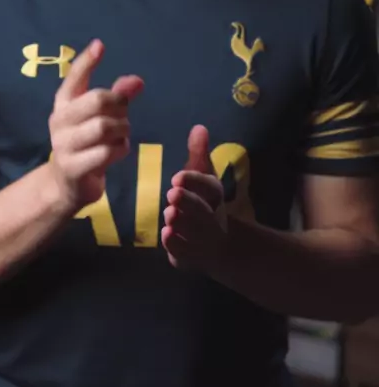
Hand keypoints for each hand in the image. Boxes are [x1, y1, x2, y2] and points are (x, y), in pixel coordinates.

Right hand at [48, 39, 143, 213]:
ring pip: (104, 127)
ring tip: (122, 135)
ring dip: (122, 129)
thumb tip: (138, 81)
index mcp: (64, 103)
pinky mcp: (73, 167)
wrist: (67, 184)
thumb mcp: (100, 118)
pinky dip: (120, 150)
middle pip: (97, 100)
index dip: (87, 62)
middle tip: (124, 114)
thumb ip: (118, 97)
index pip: (74, 77)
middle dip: (119, 105)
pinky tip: (118, 151)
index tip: (100, 45)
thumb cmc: (87, 144)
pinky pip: (107, 152)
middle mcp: (59, 121)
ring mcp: (63, 145)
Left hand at [161, 125, 226, 275]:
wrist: (219, 244)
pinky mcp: (191, 258)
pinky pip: (186, 255)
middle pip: (204, 212)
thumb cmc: (202, 201)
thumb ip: (198, 153)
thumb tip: (199, 127)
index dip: (195, 182)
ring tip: (169, 215)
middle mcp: (213, 219)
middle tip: (172, 194)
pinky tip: (167, 235)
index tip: (177, 177)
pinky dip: (178, 247)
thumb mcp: (201, 175)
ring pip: (196, 234)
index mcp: (214, 196)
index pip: (210, 188)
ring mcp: (204, 241)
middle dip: (189, 203)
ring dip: (183, 224)